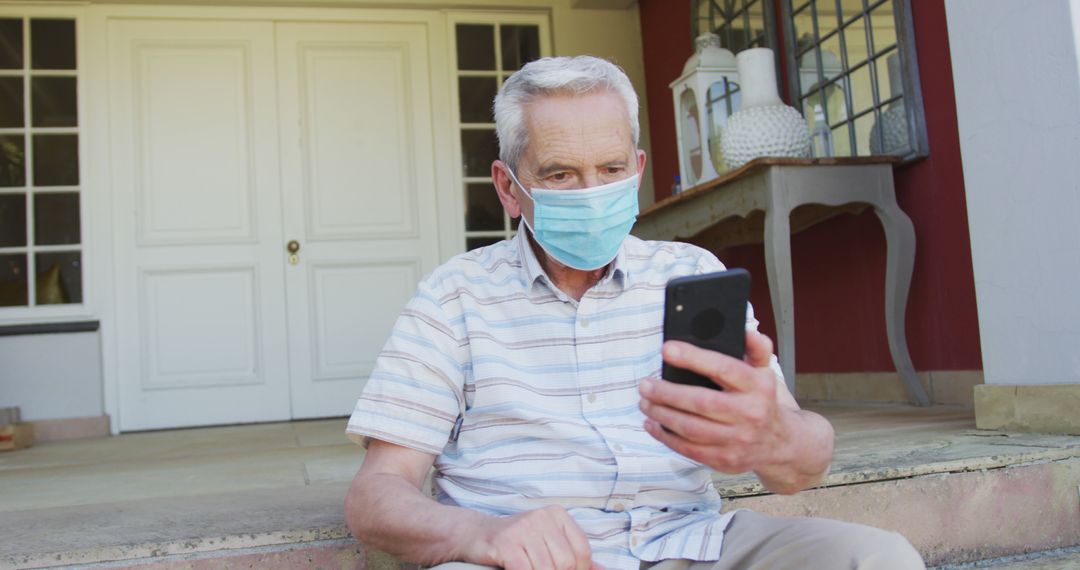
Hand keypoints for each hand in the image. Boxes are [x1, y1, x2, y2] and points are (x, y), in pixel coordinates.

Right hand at [460, 505, 600, 569]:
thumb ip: (573, 555)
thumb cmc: (515, 542)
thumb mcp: (547, 542)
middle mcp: (541, 517)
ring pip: (546, 569)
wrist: (475, 534)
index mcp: (557, 515)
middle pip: (566, 562)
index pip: (582, 550)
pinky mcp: (505, 542)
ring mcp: (522, 528)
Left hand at [638, 331, 795, 474]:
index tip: (667, 349)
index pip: (723, 368)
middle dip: (667, 392)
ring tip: (645, 402)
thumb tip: (744, 331)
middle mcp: (750, 413)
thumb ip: (755, 349)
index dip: (693, 357)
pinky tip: (653, 424)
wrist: (781, 443)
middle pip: (701, 402)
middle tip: (645, 384)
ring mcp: (738, 440)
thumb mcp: (764, 371)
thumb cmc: (763, 401)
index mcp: (758, 386)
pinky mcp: (726, 460)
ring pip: (691, 428)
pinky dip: (666, 436)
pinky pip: (690, 449)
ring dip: (662, 414)